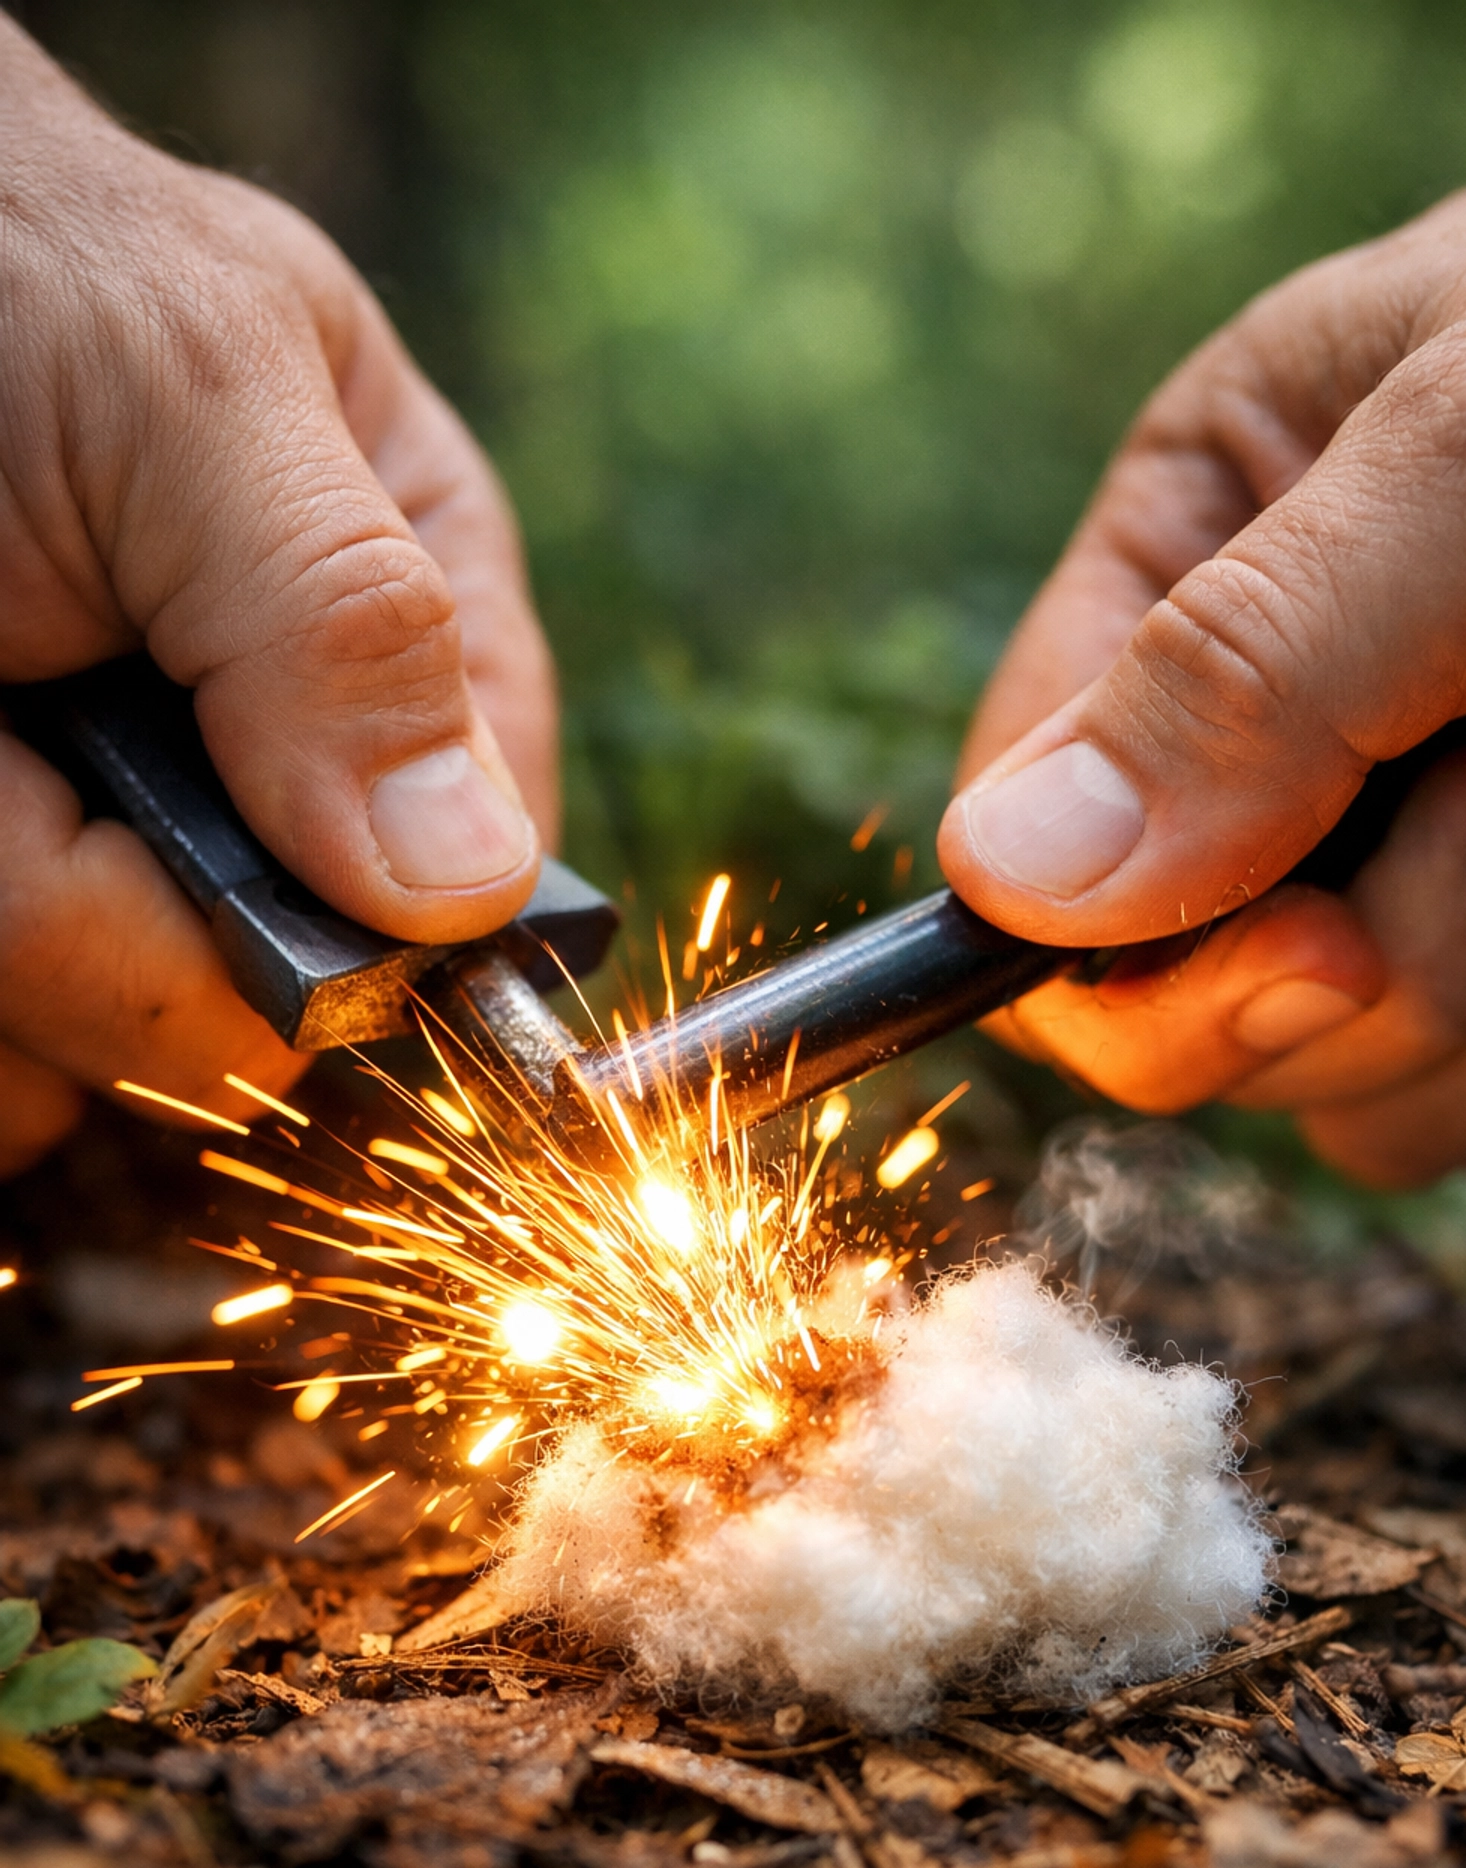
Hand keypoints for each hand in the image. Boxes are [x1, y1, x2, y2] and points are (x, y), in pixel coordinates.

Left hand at [0, 19, 555, 1174]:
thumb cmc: (9, 258)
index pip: (476, 878)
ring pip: (112, 1050)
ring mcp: (136, 850)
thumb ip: (346, 622)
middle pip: (275, 994)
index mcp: (414, 634)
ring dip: (9, 926)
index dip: (376, 931)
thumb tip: (473, 883)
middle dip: (122, 904)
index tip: (259, 899)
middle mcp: (288, 775)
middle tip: (23, 695)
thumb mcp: (198, 391)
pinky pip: (9, 1069)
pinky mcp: (17, 908)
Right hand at [938, 162, 1465, 1188]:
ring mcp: (1409, 872)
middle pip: (1180, 1009)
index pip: (1030, 842)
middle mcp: (1277, 741)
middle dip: (1362, 966)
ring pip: (1349, 1093)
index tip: (1306, 945)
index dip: (1119, 954)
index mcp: (1198, 567)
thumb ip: (1246, 662)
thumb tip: (1001, 877)